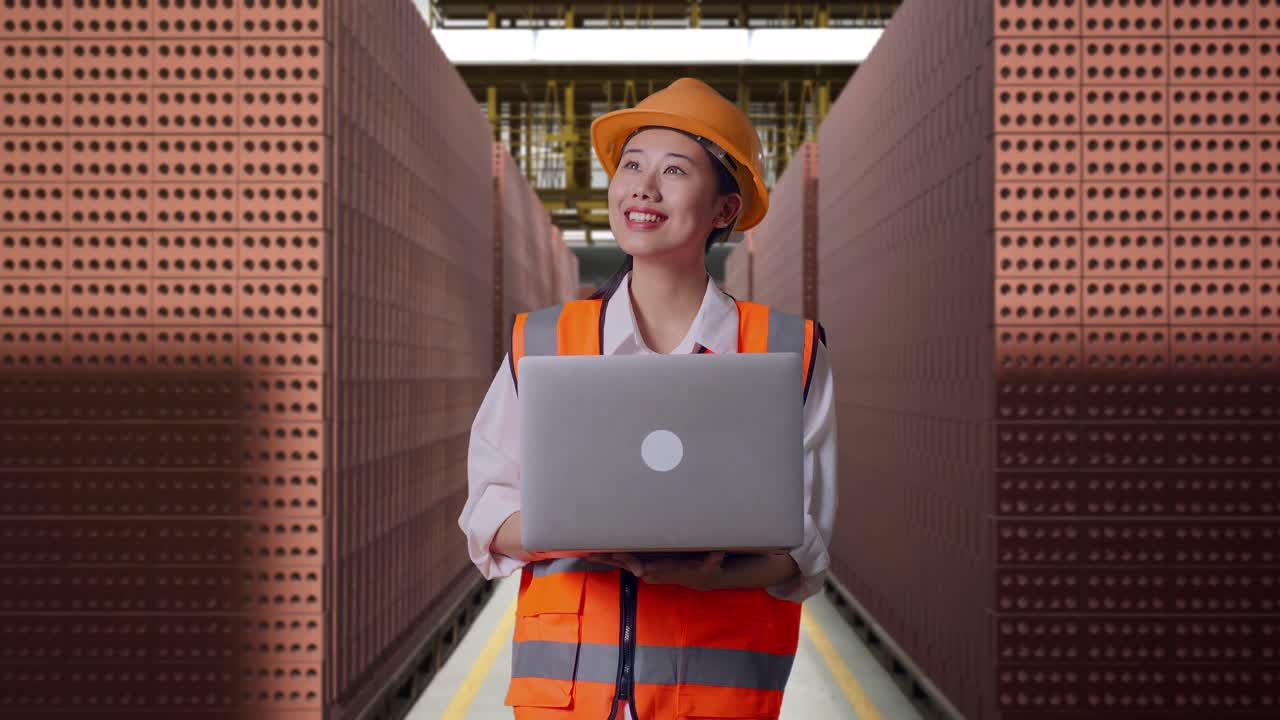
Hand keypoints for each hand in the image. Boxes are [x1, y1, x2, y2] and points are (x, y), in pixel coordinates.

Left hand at [587, 552, 726, 590]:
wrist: (699, 578)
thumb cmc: (703, 568)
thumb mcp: (711, 564)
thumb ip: (713, 559)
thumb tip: (719, 553)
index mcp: (660, 570)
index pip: (643, 567)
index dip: (632, 563)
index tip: (622, 561)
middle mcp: (649, 571)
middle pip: (625, 564)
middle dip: (609, 559)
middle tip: (590, 554)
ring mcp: (644, 569)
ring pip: (621, 563)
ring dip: (604, 558)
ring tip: (586, 553)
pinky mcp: (643, 565)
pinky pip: (624, 560)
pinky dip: (610, 556)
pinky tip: (597, 552)